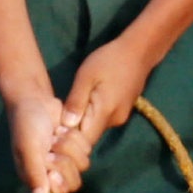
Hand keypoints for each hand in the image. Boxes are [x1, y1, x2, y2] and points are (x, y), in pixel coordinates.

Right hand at [6, 91, 75, 192]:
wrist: (34, 99)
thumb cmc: (25, 124)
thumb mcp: (28, 147)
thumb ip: (34, 172)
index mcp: (35, 178)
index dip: (58, 189)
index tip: (53, 171)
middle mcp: (51, 173)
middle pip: (73, 183)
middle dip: (65, 163)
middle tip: (52, 147)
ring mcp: (66, 160)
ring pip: (82, 165)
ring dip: (69, 146)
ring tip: (54, 135)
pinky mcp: (76, 148)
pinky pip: (87, 149)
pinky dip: (76, 137)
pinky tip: (62, 129)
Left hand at [57, 38, 154, 179]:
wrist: (139, 51)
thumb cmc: (109, 60)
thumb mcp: (86, 76)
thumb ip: (76, 101)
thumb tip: (65, 125)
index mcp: (105, 112)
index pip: (84, 140)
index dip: (68, 141)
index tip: (53, 133)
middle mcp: (114, 120)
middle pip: (89, 137)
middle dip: (72, 134)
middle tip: (54, 125)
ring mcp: (120, 117)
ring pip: (95, 129)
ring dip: (80, 125)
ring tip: (65, 115)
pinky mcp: (121, 112)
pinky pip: (101, 121)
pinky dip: (90, 118)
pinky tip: (81, 107)